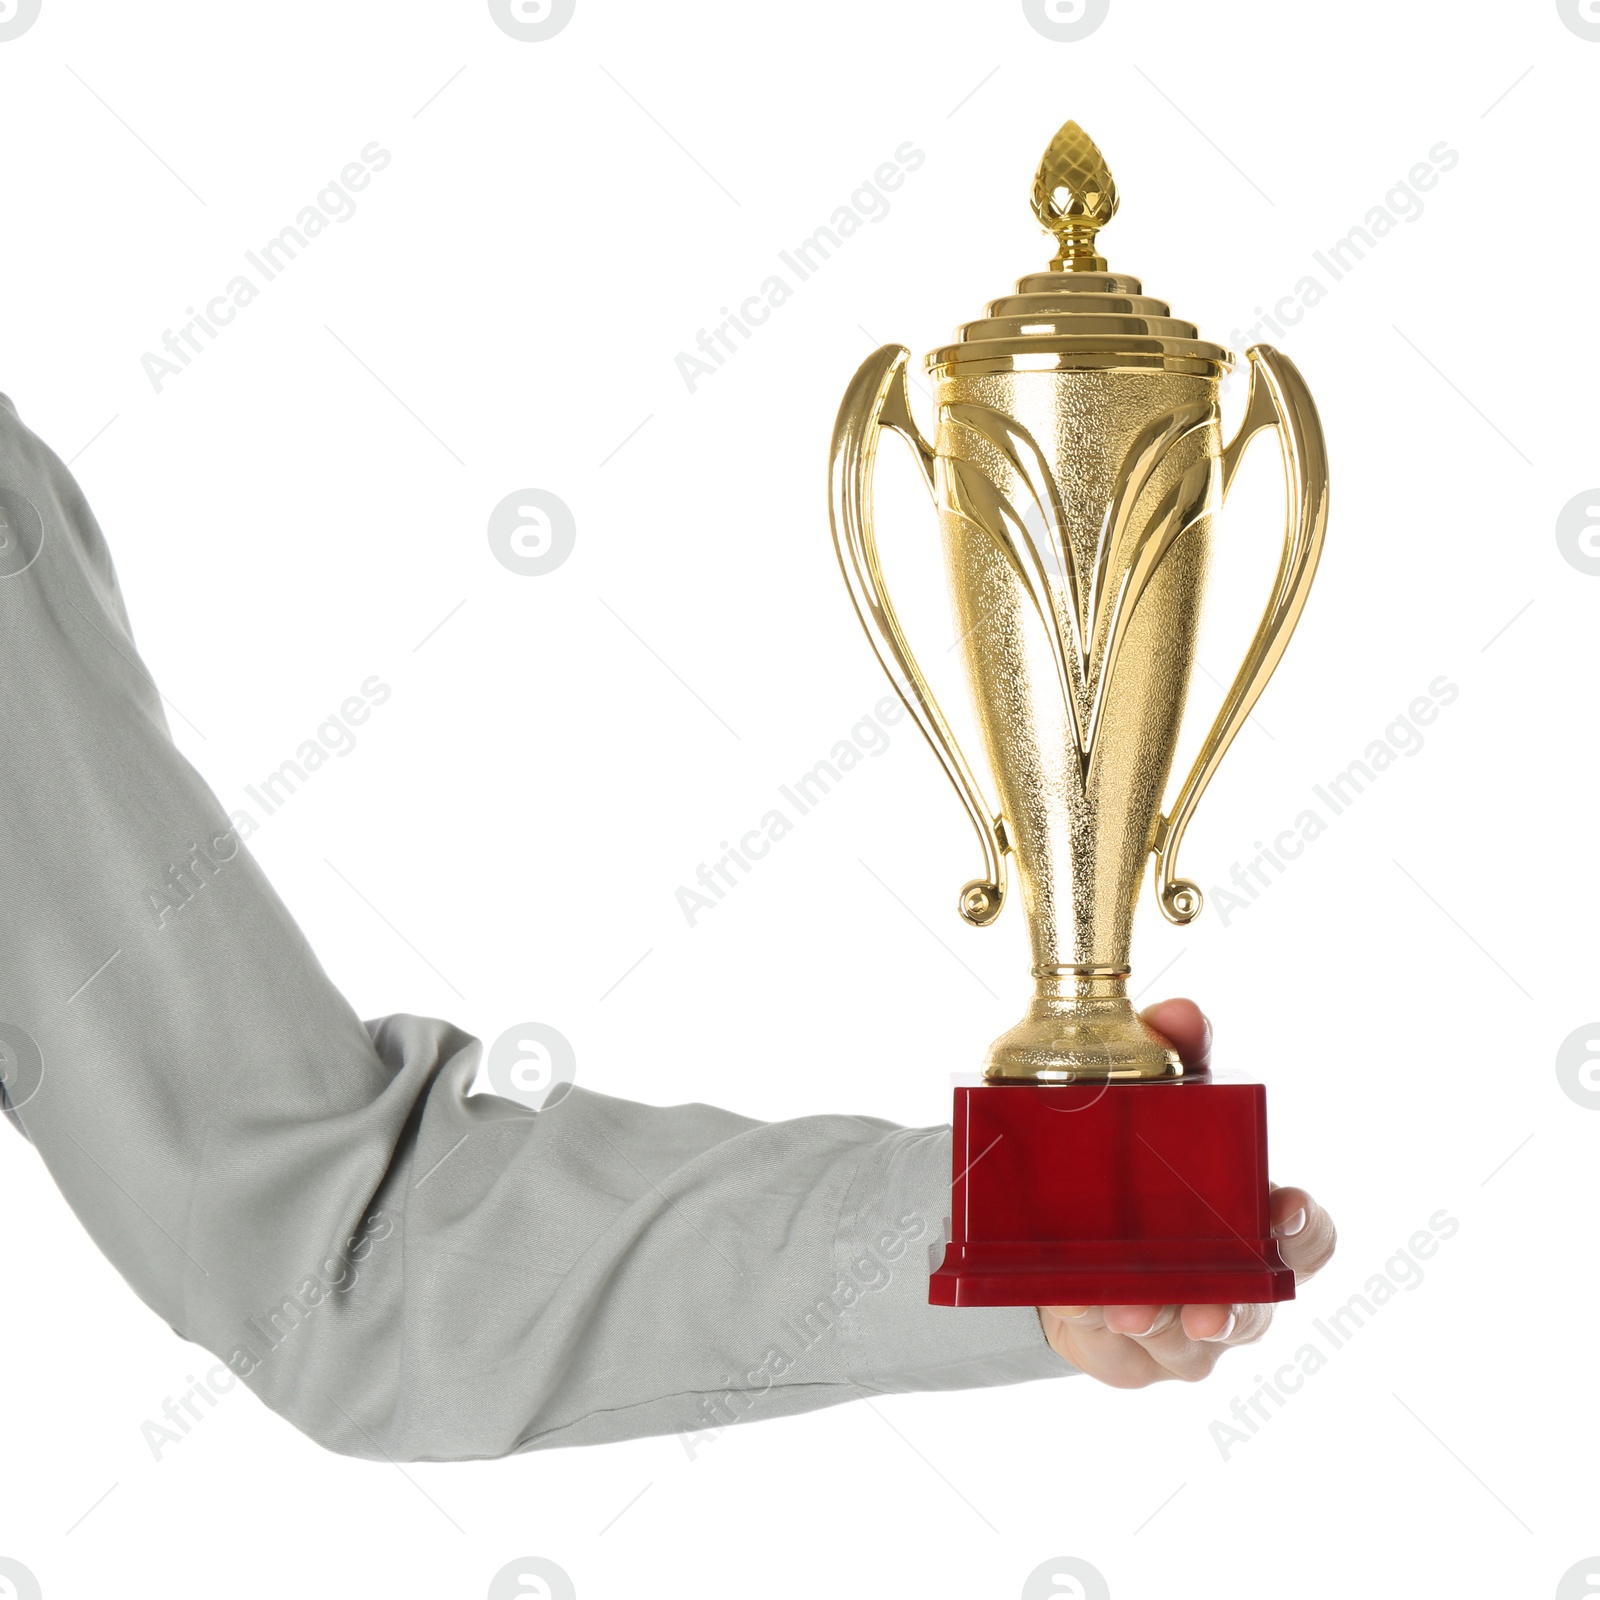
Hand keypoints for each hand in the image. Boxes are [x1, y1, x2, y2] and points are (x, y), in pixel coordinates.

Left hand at [1037, 997, 1335, 1387]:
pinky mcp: (1132, 1357)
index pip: (1309, 1238)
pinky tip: (1079, 1306)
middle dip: (1229, 1308)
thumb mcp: (1156, 1100)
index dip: (1307, 1229)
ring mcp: (1186, 1330)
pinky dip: (1099, 1329)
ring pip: (1186, 1344)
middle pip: (1254, 1309)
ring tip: (1122, 1304)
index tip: (1285, 1211)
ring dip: (1157, 1322)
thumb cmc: (1140, 1167)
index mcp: (1252, 1223)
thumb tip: (1182, 1010)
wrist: (1065, 1229)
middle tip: (1202, 1305)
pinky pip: (1122, 1354)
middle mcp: (1233, 1284)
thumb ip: (1176, 1052)